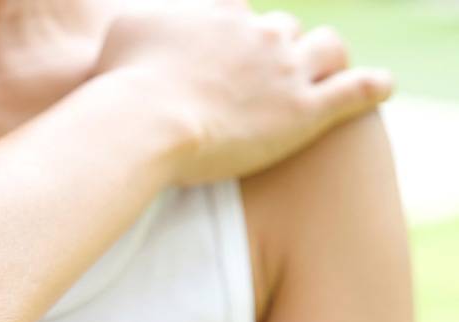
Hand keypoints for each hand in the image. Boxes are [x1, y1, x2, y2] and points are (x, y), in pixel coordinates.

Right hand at [95, 0, 392, 184]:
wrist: (143, 122)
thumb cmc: (122, 84)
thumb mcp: (124, 32)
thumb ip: (144, 21)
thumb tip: (148, 25)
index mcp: (220, 17)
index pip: (239, 15)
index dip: (234, 36)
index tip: (224, 56)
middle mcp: (258, 34)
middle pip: (282, 30)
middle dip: (275, 51)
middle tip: (262, 79)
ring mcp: (285, 71)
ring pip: (326, 48)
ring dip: (323, 59)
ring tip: (322, 74)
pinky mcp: (304, 111)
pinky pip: (356, 89)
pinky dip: (373, 85)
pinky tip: (382, 86)